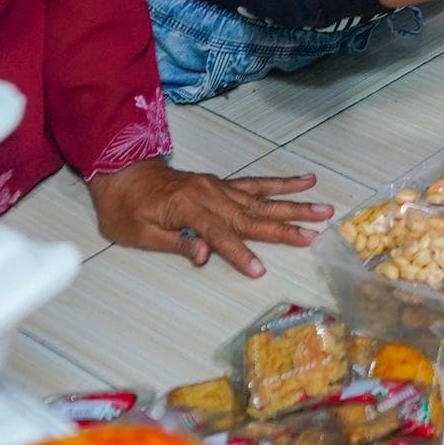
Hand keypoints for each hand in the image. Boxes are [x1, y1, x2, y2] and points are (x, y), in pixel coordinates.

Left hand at [89, 156, 327, 273]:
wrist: (121, 173)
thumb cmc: (125, 209)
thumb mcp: (137, 233)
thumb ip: (173, 243)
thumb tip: (202, 254)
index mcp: (187, 208)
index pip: (219, 234)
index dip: (239, 253)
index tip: (259, 271)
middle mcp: (209, 194)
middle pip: (251, 215)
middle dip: (284, 227)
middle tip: (314, 235)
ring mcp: (218, 187)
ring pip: (261, 199)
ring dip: (294, 205)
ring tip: (322, 208)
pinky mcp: (222, 185)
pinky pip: (256, 184)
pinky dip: (281, 184)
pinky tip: (305, 181)